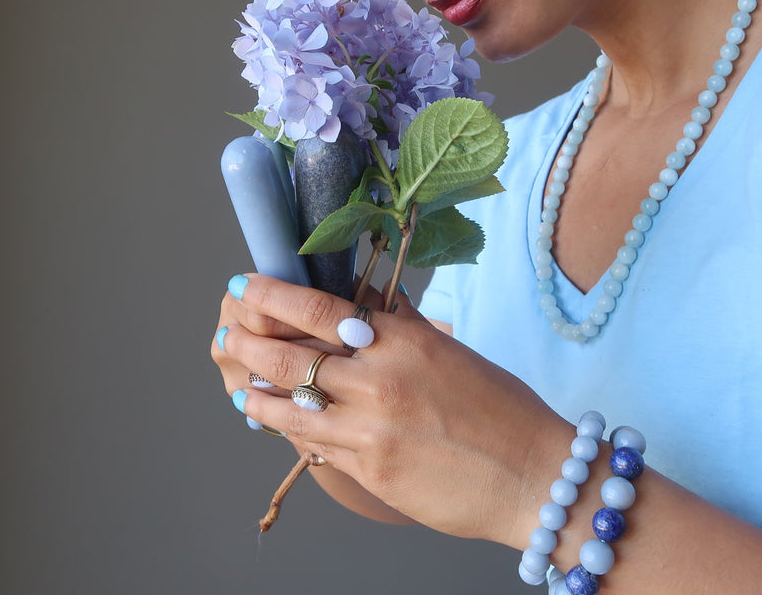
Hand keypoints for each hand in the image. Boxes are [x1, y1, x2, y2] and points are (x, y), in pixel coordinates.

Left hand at [211, 272, 572, 545]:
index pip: (321, 308)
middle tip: (229, 332)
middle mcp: (381, 380)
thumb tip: (375, 301)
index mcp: (406, 341)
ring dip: (256, 389)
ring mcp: (372, 431)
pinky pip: (313, 445)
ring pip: (290, 405)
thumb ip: (407, 328)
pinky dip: (287, 427)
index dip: (273, 295)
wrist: (532, 476)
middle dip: (249, 340)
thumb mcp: (455, 353)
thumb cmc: (504, 410)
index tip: (246, 285)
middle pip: (291, 355)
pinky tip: (272, 418)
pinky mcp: (371, 473)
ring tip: (239, 380)